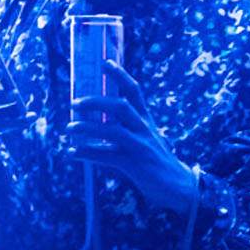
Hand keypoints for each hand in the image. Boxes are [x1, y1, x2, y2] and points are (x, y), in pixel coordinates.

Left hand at [65, 60, 198, 212]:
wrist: (179, 187)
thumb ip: (125, 131)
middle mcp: (144, 129)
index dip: (120, 76)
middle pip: (120, 106)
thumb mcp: (144, 141)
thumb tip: (94, 127)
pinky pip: (107, 156)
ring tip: (70, 129)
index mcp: (146, 121)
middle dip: (95, 102)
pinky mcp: (136, 164)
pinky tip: (73, 153)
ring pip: (112, 130)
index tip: (105, 62)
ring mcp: (141, 146)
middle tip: (75, 103)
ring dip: (87, 128)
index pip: (134, 92)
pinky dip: (88, 153)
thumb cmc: (157, 163)